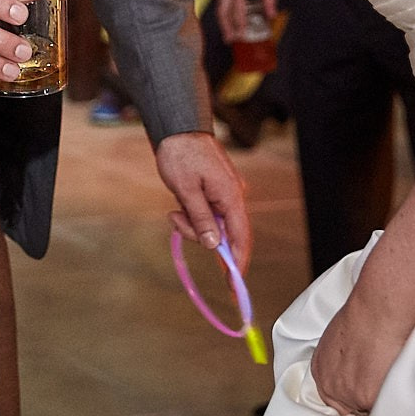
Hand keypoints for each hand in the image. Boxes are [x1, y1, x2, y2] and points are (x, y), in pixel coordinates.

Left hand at [156, 130, 249, 267]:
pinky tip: (179, 204)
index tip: (234, 289)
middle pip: (223, 233)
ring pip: (212, 224)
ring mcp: (225, 194)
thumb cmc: (180, 154)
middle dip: (199, 235)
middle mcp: (233, 197)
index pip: (240, 239)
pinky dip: (192, 215)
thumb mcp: (185, 190)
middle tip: (176, 220)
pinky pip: (207, 213)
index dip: (238, 265)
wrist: (177, 126)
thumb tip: (212, 245)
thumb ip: (200, 220)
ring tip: (174, 207)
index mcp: (231, 197)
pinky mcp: (215, 191)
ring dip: (191, 223)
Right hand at [216, 0, 275, 40]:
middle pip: (223, 10)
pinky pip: (221, 3)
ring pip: (219, 7)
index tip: (241, 32)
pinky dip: (224, 14)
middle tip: (230, 39)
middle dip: (226, 26)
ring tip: (228, 35)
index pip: (237, 6)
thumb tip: (271, 15)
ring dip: (223, 22)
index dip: (239, 20)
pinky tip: (228, 22)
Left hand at [309, 288, 412, 415]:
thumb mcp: (339, 338)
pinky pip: (383, 409)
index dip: (351, 393)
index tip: (363, 389)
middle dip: (363, 400)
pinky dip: (392, 398)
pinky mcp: (367, 400)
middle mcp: (329, 385)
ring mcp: (348, 396)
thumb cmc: (362, 315)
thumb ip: (341, 359)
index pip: (332, 397)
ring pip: (367, 409)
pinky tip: (396, 379)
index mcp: (319, 369)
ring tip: (389, 375)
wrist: (377, 311)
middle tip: (379, 381)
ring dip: (379, 398)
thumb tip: (353, 366)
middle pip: (348, 408)